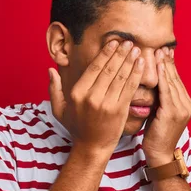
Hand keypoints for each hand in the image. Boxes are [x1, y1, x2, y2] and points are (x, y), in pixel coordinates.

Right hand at [48, 40, 144, 155]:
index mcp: (77, 93)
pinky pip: (129, 88)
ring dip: (130, 60)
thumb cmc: (77, 127)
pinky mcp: (119, 111)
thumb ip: (54, 89)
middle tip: (128, 42)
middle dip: (120, 53)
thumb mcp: (59, 109)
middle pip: (109, 69)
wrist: (91, 147)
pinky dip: (136, 74)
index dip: (105, 53)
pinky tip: (141, 64)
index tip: (113, 42)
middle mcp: (91, 97)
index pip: (94, 68)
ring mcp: (106, 104)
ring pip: (120, 77)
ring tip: (136, 49)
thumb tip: (50, 70)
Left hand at [143, 47, 190, 166]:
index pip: (177, 80)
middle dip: (168, 62)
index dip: (171, 65)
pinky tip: (158, 66)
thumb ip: (161, 98)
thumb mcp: (160, 112)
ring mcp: (182, 109)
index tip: (164, 51)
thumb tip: (153, 82)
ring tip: (158, 51)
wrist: (159, 154)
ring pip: (172, 82)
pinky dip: (163, 77)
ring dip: (165, 65)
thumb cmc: (156, 134)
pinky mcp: (173, 113)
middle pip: (176, 78)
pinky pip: (166, 91)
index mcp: (186, 104)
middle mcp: (187, 105)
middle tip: (161, 46)